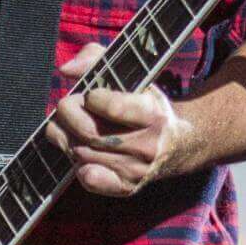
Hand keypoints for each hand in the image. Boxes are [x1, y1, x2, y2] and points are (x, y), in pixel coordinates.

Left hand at [45, 44, 192, 195]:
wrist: (180, 143)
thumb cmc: (147, 104)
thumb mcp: (134, 75)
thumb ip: (98, 58)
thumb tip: (65, 69)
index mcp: (153, 114)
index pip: (111, 106)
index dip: (91, 97)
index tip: (91, 94)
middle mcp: (147, 145)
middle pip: (89, 133)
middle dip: (69, 115)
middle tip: (68, 107)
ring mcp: (136, 169)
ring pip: (82, 154)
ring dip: (66, 138)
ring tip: (69, 126)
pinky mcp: (127, 186)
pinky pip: (92, 181)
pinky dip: (77, 166)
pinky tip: (77, 151)